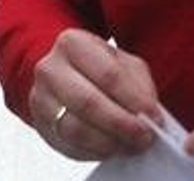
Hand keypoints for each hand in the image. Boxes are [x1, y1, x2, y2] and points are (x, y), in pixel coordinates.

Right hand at [28, 29, 162, 160]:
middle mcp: (51, 69)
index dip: (133, 99)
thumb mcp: (123, 62)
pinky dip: (95, 151)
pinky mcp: (40, 125)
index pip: (108, 75)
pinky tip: (112, 148)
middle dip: (121, 123)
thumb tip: (148, 113)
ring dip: (109, 141)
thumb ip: (138, 84)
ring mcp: (40, 98)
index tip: (153, 116)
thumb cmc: (98, 66)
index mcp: (73, 43)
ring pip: (75, 129)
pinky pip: (68, 145)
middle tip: (144, 136)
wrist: (63, 72)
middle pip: (88, 103)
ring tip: (131, 144)